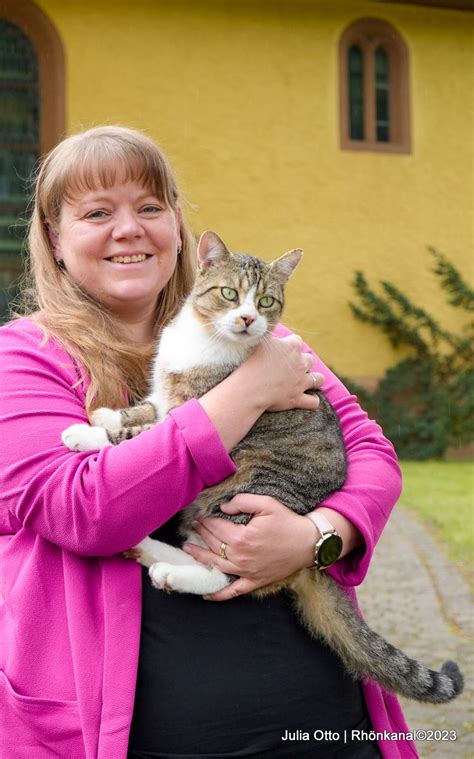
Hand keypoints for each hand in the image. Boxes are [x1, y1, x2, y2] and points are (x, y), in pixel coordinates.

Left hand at [182, 494, 316, 600]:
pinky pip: (233, 591)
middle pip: (213, 544)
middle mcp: (241, 557)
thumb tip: (223, 506)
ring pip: (216, 565)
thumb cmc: (288, 521)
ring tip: (188, 549)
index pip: (215, 528)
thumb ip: (243, 501)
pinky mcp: (254, 581)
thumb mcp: (267, 504)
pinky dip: (218, 595)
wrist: (308, 543)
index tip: (198, 514)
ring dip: (200, 557)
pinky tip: (205, 595)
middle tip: (192, 526)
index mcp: (242, 537)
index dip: (204, 520)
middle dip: (200, 533)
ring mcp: (246, 571)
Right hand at [241, 334, 322, 412]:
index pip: (297, 341)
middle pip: (309, 359)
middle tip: (291, 367)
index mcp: (292, 346)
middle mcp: (300, 363)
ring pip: (318, 378)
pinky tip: (308, 399)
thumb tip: (270, 335)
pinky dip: (312, 401)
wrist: (249, 388)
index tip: (283, 350)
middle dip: (303, 362)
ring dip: (314, 379)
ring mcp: (301, 381)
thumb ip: (269, 339)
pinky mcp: (297, 398)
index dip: (291, 345)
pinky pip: (313, 401)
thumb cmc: (250, 364)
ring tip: (307, 381)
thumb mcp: (258, 343)